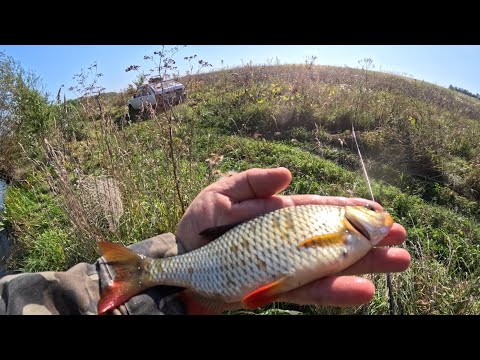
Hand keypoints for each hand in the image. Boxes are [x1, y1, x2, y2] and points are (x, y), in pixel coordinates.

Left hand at [176, 167, 409, 311]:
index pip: (319, 210)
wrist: (177, 265)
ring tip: (399, 263)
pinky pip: (307, 289)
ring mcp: (282, 265)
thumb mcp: (220, 195)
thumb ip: (251, 184)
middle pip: (332, 239)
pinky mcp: (274, 288)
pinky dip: (332, 290)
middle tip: (402, 239)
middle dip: (367, 239)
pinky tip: (361, 290)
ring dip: (363, 266)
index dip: (348, 210)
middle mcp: (285, 240)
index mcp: (276, 214)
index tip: (379, 211)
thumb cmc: (197, 227)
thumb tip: (287, 176)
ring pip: (329, 266)